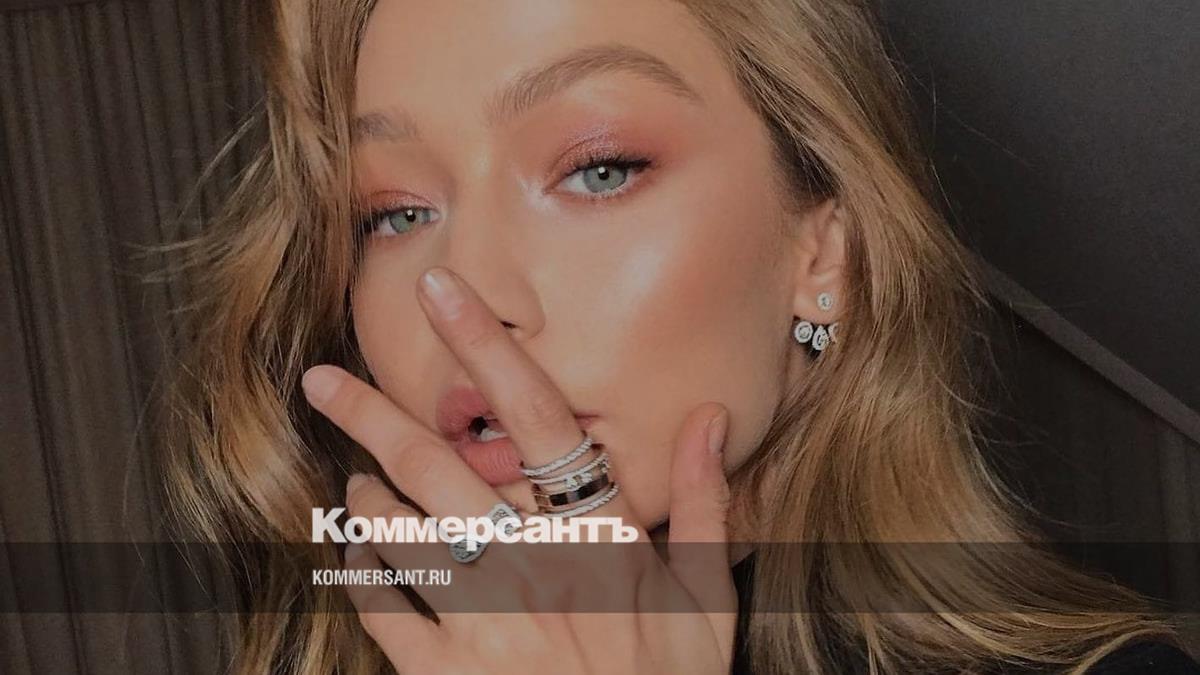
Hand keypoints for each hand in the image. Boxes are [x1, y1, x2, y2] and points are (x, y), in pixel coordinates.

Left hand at [301, 266, 735, 673]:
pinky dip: (363, 576)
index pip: (538, 419)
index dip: (487, 349)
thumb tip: (710, 419)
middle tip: (321, 378)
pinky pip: (386, 612)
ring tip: (351, 474)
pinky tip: (353, 554)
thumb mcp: (706, 602)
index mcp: (597, 538)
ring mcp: (486, 624)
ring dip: (366, 496)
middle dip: (374, 413)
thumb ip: (704, 506)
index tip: (444, 292)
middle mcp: (533, 567)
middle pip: (441, 467)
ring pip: (401, 532)